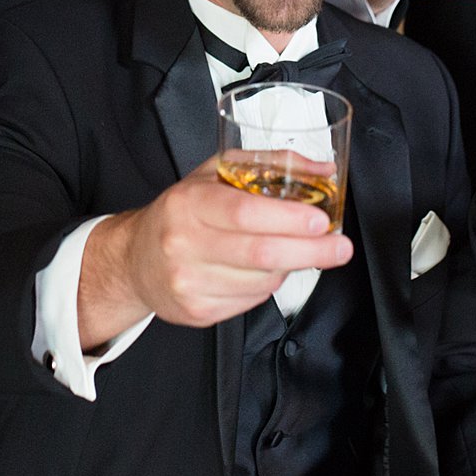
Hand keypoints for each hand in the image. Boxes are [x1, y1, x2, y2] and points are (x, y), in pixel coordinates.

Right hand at [78, 155, 352, 347]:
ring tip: (294, 252)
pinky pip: (250, 300)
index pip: (244, 212)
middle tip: (339, 248)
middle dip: (310, 252)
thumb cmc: (182, 212)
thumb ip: (268, 164)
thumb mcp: (214, 173)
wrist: (135, 259)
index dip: (287, 218)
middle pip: (260, 253)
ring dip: (289, 267)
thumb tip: (323, 171)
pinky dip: (268, 285)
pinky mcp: (196, 310)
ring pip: (261, 281)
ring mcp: (187, 282)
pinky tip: (263, 270)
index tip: (320, 221)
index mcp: (188, 203)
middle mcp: (182, 244)